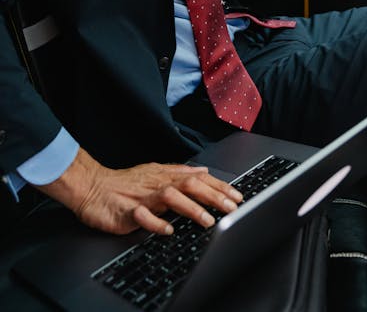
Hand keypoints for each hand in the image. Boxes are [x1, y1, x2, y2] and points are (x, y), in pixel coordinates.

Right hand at [38, 147, 242, 235]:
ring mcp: (143, 197)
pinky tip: (168, 230)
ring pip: (171, 198)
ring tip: (208, 220)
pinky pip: (143, 216)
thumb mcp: (156, 173)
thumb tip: (203, 170)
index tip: (238, 197)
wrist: (93, 188)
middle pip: (190, 186)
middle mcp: (158, 183)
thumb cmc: (125, 184)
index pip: (198, 179)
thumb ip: (180, 172)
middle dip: (213, 197)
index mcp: (166, 176)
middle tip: (232, 208)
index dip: (219, 187)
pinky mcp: (127, 211)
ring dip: (191, 209)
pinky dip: (156, 223)